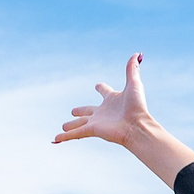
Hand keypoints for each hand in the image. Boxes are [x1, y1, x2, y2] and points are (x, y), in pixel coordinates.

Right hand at [55, 52, 193, 185]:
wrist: (137, 126)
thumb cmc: (137, 106)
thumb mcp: (134, 84)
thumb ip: (132, 69)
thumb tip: (138, 54)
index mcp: (112, 100)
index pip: (105, 92)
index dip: (102, 88)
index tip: (98, 86)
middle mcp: (103, 112)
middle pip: (88, 111)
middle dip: (81, 111)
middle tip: (74, 111)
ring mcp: (97, 122)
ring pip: (79, 124)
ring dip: (71, 126)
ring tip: (63, 126)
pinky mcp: (92, 130)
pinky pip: (75, 134)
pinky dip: (65, 137)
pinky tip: (55, 140)